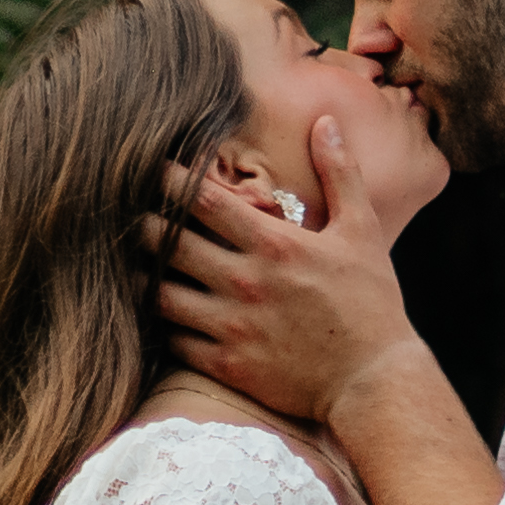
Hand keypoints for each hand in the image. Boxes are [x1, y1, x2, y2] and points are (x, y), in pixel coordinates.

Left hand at [158, 113, 412, 424]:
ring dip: (142, 276)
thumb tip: (326, 122)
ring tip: (131, 263)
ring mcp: (233, 327)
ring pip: (160, 294)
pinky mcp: (228, 366)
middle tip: (128, 214)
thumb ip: (340, 174)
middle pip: (168, 244)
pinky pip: (174, 341)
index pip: (202, 201)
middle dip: (143, 224)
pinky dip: (161, 325)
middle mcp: (246, 282)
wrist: (376, 382)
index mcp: (274, 244)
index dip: (170, 180)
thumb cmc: (372, 304)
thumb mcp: (363, 231)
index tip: (151, 169)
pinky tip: (157, 314)